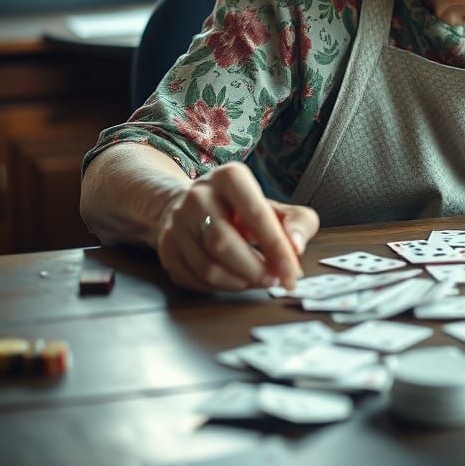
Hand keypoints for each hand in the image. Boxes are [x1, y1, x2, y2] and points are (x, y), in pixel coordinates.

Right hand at [155, 162, 319, 292]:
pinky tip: (235, 280)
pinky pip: (196, 279)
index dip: (276, 247)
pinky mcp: (167, 249)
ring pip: (208, 266)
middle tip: (274, 280)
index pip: (255, 213)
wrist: (193, 208)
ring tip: (257, 280)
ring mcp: (177, 223)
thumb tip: (296, 247)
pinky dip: (222, 287)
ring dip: (240, 282)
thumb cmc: (243, 211)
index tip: (292, 272)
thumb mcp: (275, 208)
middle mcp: (198, 195)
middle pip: (224, 243)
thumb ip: (298, 222)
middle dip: (255, 270)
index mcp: (229, 177)